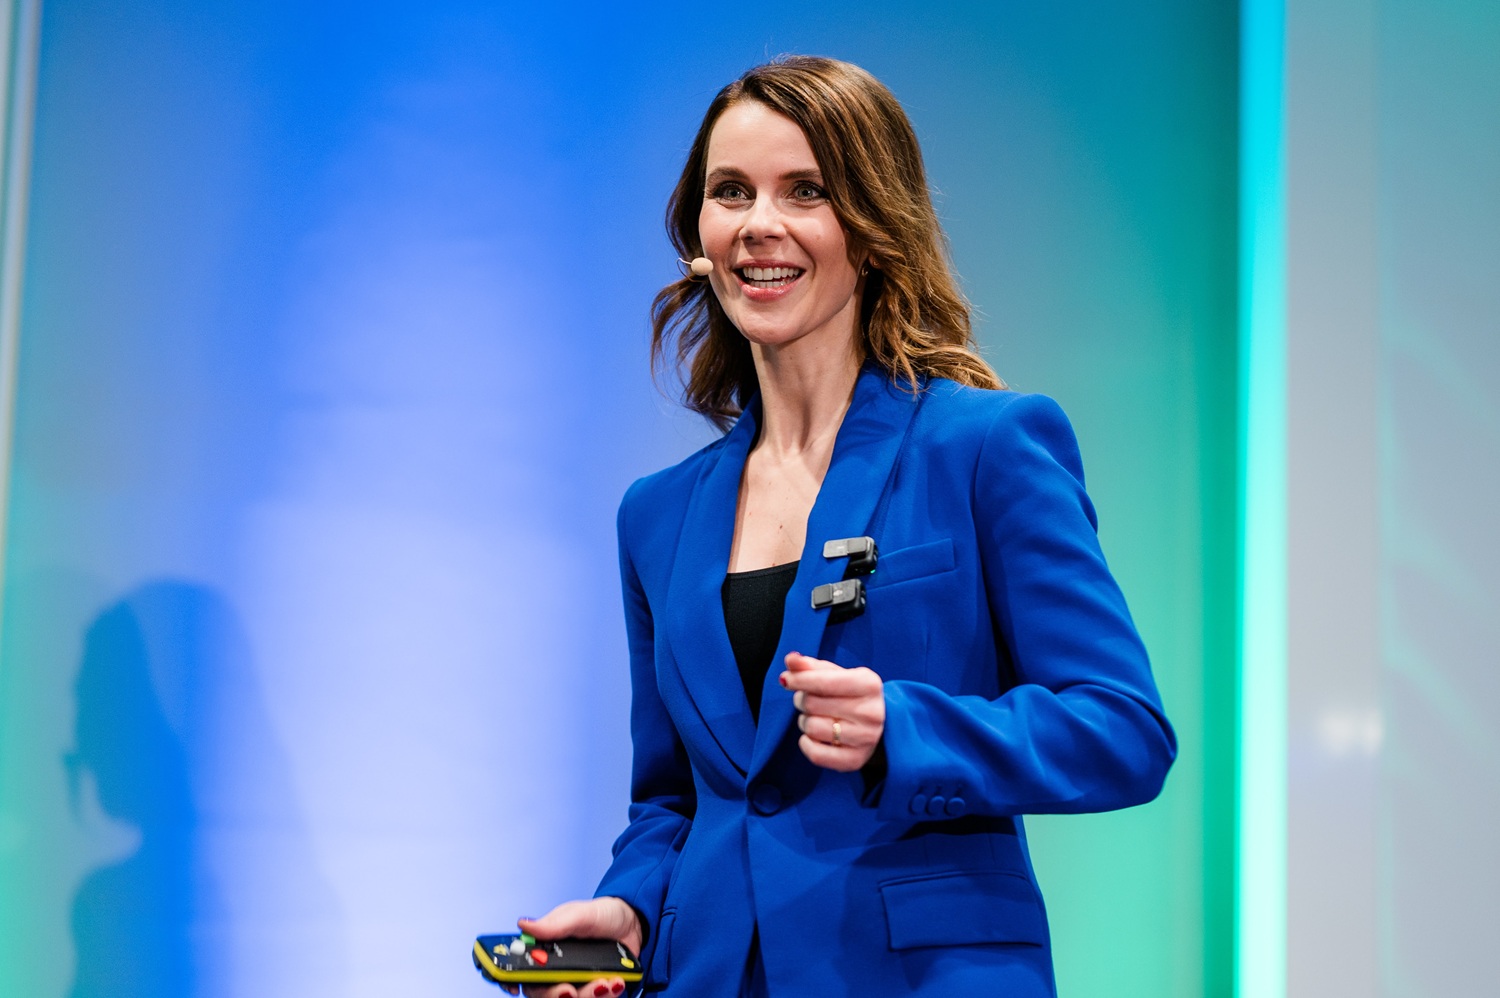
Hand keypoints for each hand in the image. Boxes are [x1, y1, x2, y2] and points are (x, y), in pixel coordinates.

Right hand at [502, 897, 642, 997]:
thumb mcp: (580, 914)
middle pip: (541, 993)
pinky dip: (605, 995)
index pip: (519, 970)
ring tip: (604, 982)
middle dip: (554, 994)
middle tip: (569, 990)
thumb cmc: (602, 915)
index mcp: (545, 949)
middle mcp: (556, 970)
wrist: (634, 923)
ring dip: (586, 995)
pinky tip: (614, 982)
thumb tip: (523, 925)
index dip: (510, 980)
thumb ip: (554, 924)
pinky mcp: (594, 991)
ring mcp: (575, 982)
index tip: (515, 985)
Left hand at [780, 651, 884, 770]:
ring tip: (815, 717)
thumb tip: (790, 659)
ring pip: (812, 728)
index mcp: (868, 685)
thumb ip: (811, 666)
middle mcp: (870, 712)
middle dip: (802, 700)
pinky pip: (815, 753)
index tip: (786, 680)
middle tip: (808, 700)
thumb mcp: (838, 674)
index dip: (799, 680)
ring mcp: (865, 739)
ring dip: (805, 721)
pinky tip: (814, 737)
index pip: (824, 682)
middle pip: (813, 704)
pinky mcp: (855, 760)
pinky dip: (807, 744)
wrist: (882, 725)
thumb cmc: (852, 695)